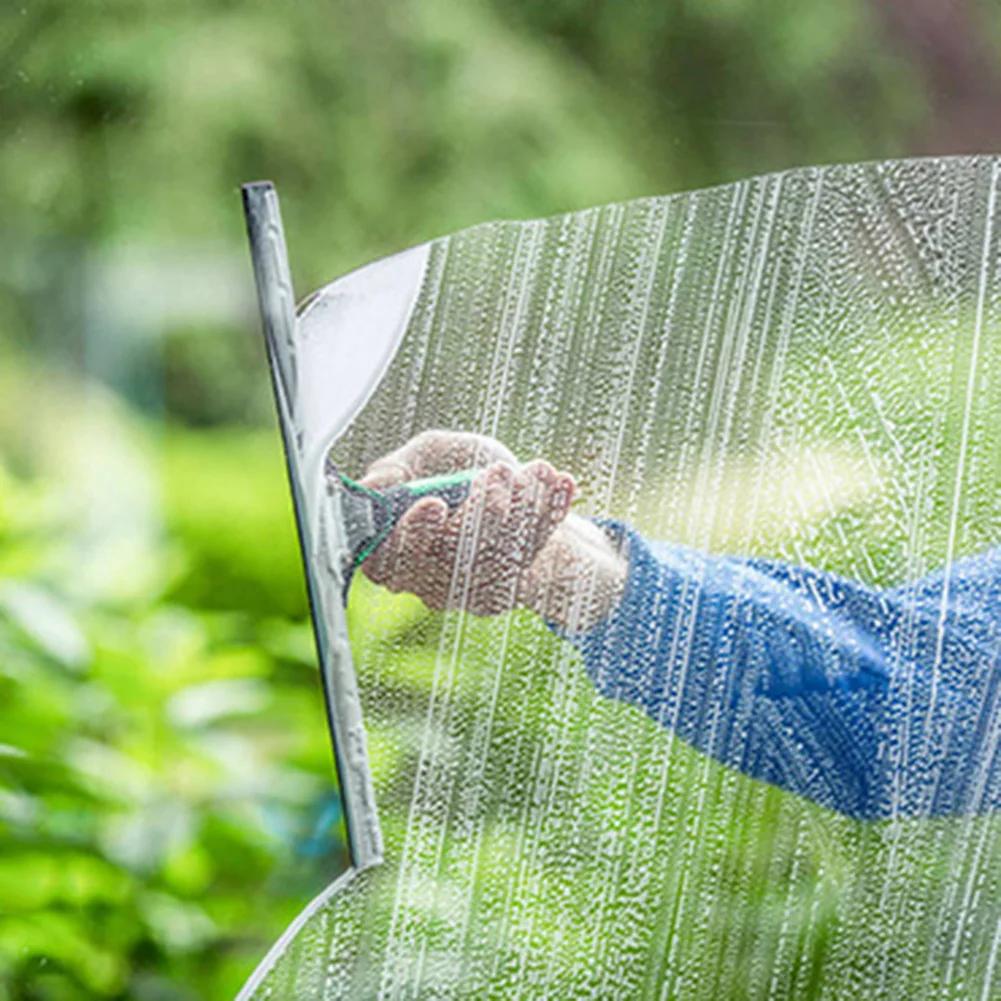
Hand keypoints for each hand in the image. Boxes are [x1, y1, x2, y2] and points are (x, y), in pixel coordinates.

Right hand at [360, 431, 575, 615]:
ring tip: (538, 469)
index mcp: (391, 547)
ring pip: (492, 561)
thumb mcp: (432, 454)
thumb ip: (400, 465)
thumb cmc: (463, 469)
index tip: (436, 502)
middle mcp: (422, 579)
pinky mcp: (502, 594)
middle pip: (447, 560)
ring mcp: (462, 593)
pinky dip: (547, 517)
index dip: (412, 532)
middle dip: (480, 514)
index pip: (388, 557)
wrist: (520, 490)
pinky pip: (526, 561)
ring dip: (520, 510)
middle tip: (501, 474)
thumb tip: (372, 485)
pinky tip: (562, 483)